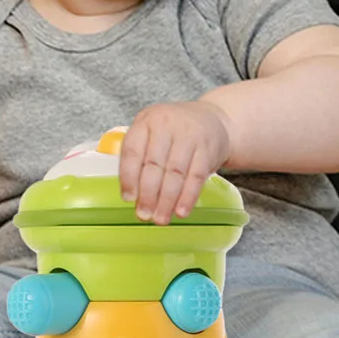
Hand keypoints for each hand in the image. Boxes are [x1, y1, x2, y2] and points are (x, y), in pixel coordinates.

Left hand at [119, 101, 231, 224]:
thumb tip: (133, 196)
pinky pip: (196, 176)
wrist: (210, 119)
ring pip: (175, 173)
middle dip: (148, 195)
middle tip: (144, 215)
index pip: (132, 151)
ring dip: (167, 200)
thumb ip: (140, 157)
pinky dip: (188, 197)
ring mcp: (189, 135)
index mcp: (146, 121)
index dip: (128, 177)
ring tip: (160, 219)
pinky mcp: (208, 148)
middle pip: (154, 164)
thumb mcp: (152, 133)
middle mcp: (166, 125)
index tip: (128, 198)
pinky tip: (181, 211)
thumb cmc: (173, 132)